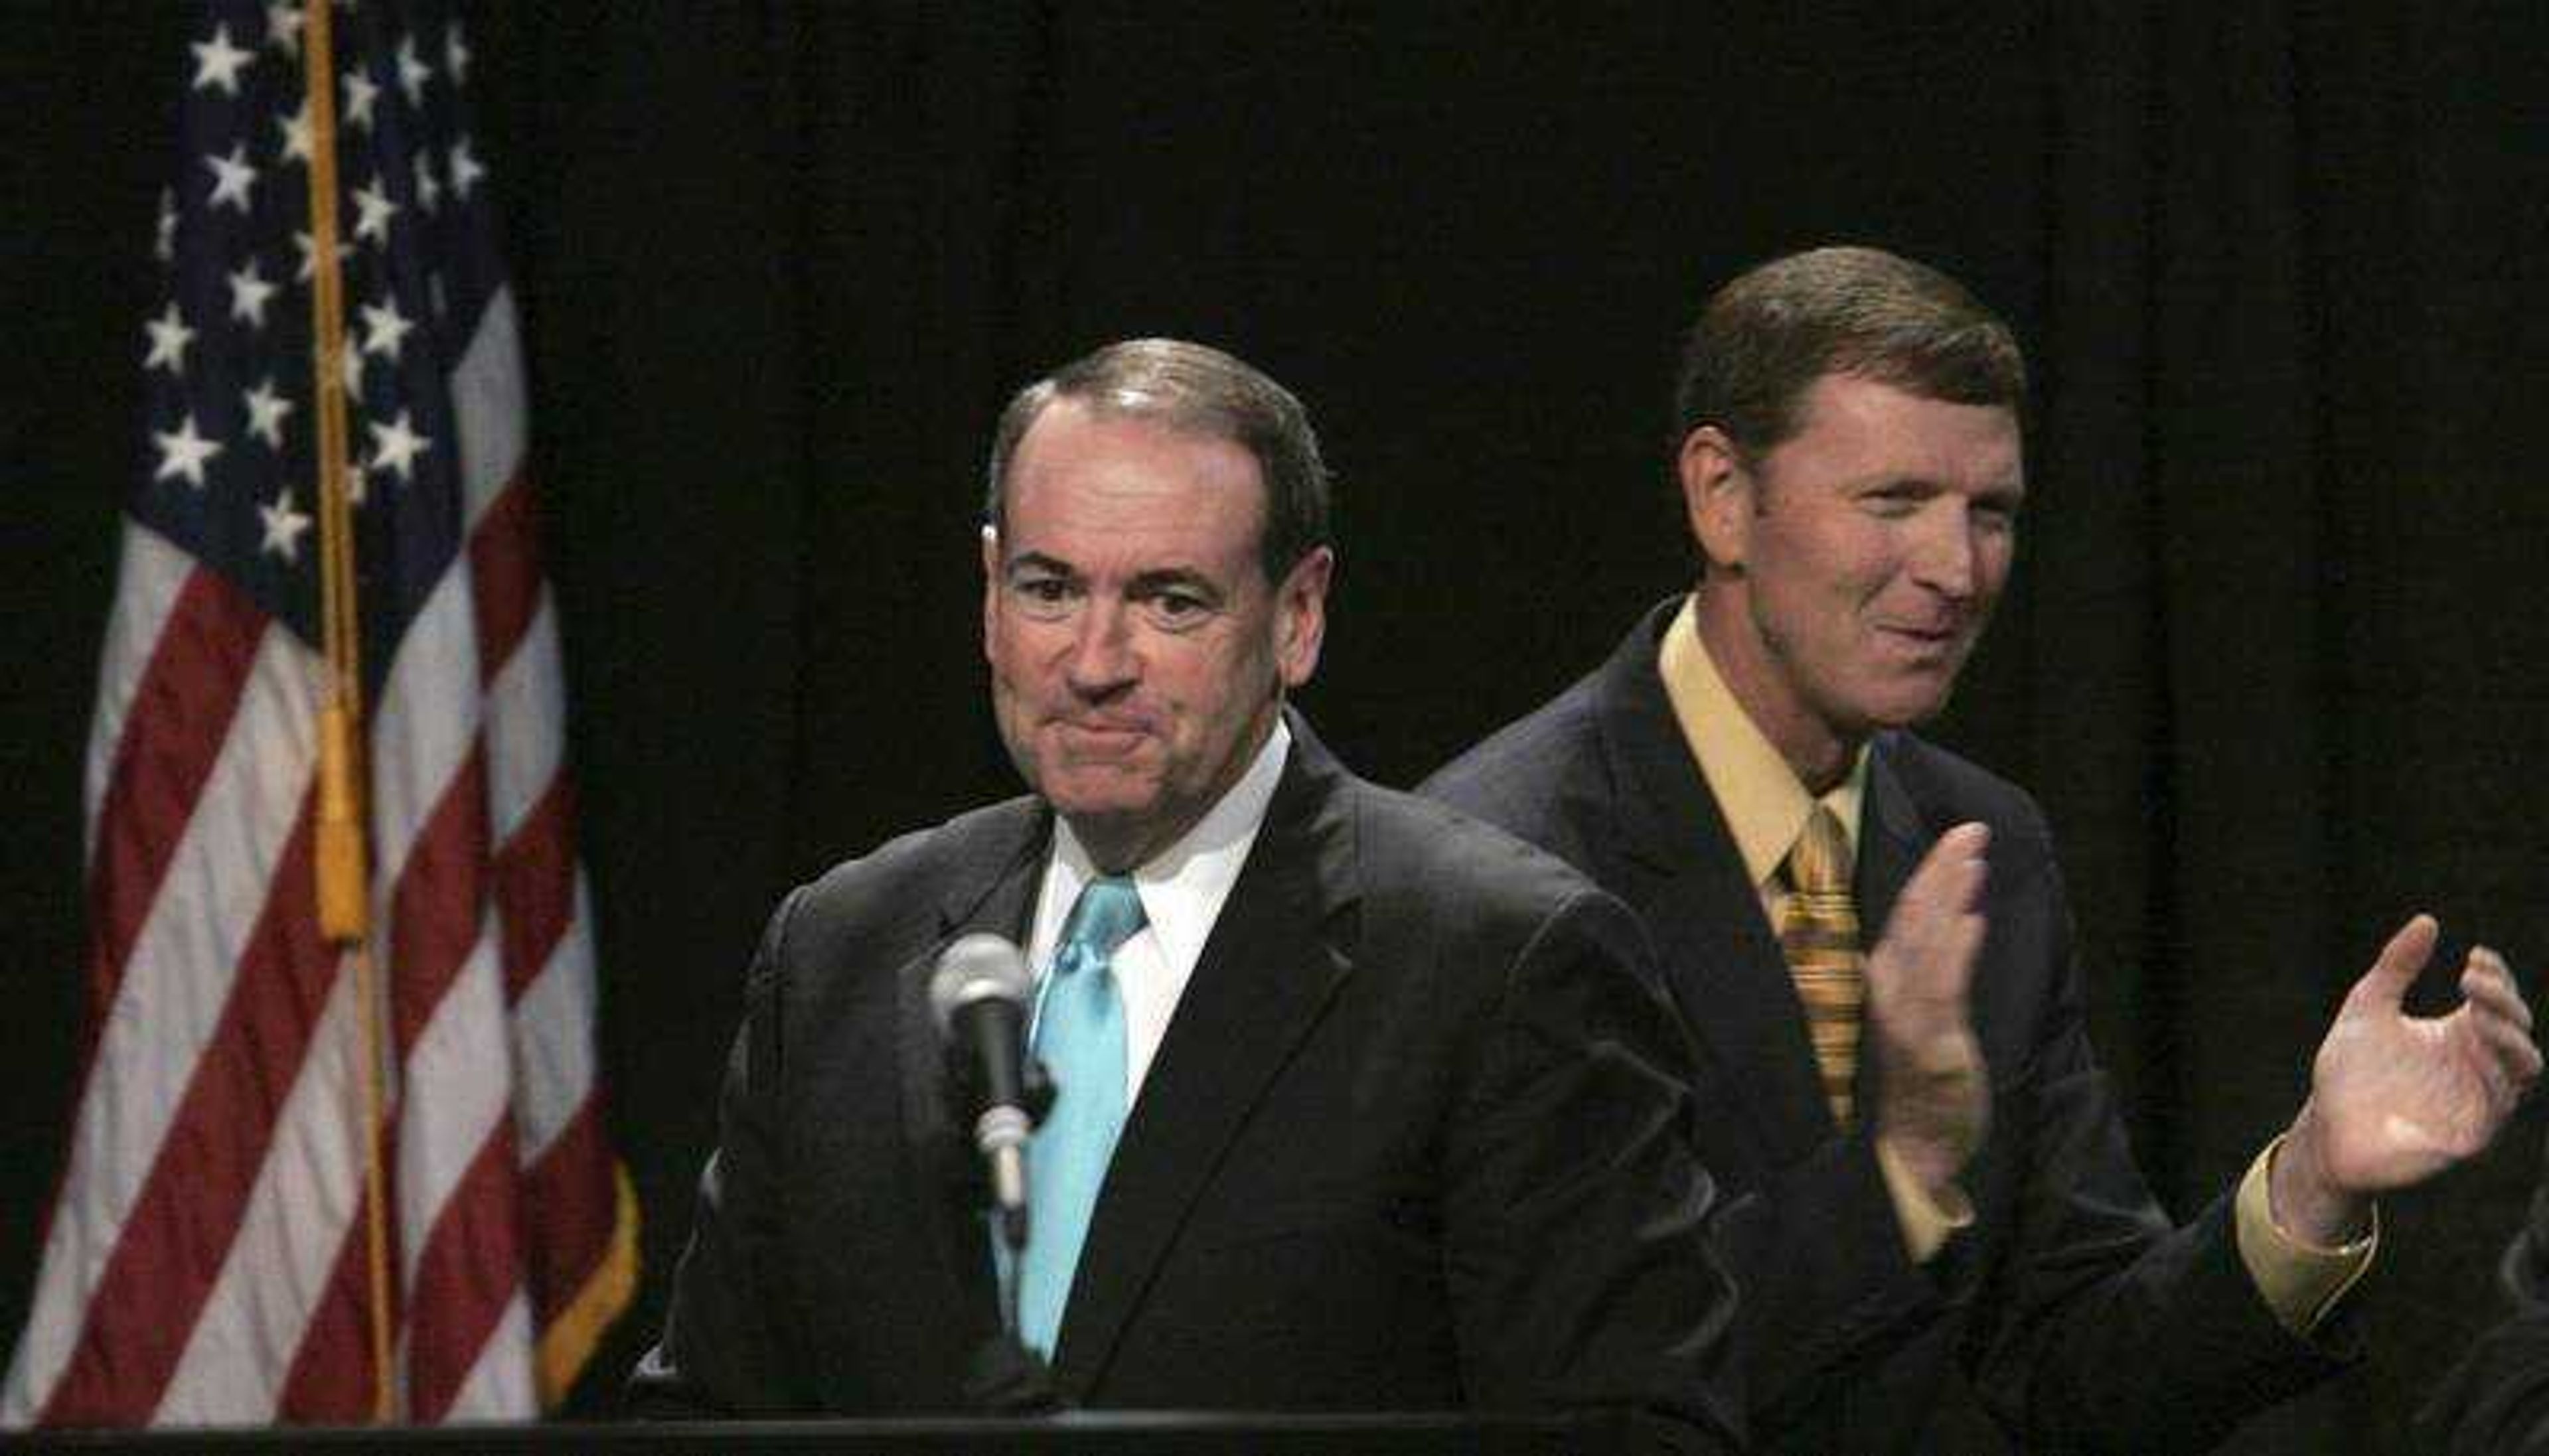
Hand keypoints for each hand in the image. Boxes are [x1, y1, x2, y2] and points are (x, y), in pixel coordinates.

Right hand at [1867, 822, 1992, 1195]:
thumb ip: (1933, 973)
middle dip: (1939, 871)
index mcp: (1881, 986)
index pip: (1902, 919)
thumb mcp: (1917, 1023)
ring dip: (1948, 897)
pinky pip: (1941, 990)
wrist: (1907, 1157)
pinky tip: (1973, 920)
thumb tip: (1961, 918)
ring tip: (1972, 855)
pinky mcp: (1929, 1047)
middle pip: (1910, 920)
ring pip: (1924, 944)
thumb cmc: (1913, 1089)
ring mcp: (1904, 1020)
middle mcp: (1885, 995)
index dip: (1928, 876)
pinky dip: (1955, 952)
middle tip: (1969, 830)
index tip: (1955, 839)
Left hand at [2273, 915, 2541, 1244]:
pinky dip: (2498, 1079)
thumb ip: (2395, 966)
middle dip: (2504, 1002)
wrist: (2325, 1126)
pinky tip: (2478, 1052)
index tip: (2475, 956)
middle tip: (2473, 979)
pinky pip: (2501, 1107)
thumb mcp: (2368, 1006)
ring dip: (2509, 1037)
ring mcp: (2479, 1101)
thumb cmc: (2349, 1071)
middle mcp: (2478, 1066)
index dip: (2499, 978)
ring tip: (2480, 1012)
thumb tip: (2428, 920)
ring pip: (2524, 1069)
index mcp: (2461, 1035)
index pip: (2500, 1002)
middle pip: (2519, 1030)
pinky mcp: (2471, 1135)